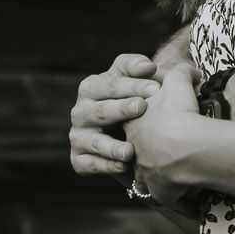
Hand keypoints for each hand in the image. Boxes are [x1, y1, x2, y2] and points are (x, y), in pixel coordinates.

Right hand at [68, 52, 162, 177]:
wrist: (130, 133)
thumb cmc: (133, 98)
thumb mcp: (134, 79)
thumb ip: (138, 67)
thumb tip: (148, 67)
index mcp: (91, 87)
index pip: (110, 84)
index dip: (132, 85)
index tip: (156, 88)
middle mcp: (80, 111)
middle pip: (100, 110)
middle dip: (121, 109)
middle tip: (142, 108)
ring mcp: (78, 136)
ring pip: (94, 141)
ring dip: (111, 146)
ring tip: (130, 150)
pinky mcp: (79, 160)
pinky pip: (91, 164)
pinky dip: (107, 166)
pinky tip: (123, 166)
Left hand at [122, 63, 204, 207]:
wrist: (186, 145)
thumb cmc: (179, 111)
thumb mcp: (178, 80)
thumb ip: (180, 71)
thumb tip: (190, 70)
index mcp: (134, 125)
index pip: (132, 123)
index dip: (143, 121)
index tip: (154, 121)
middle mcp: (136, 153)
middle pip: (137, 153)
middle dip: (146, 153)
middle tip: (162, 150)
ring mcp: (147, 175)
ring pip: (149, 179)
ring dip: (160, 179)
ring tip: (175, 177)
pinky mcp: (162, 193)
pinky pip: (172, 201)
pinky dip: (183, 203)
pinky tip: (192, 205)